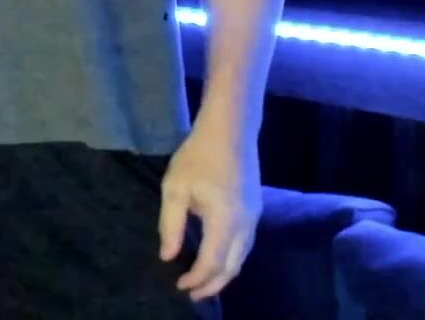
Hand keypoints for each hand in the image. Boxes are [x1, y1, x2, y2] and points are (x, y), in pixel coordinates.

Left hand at [160, 119, 261, 301]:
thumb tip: (168, 257)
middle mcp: (245, 225)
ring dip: (223, 274)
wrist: (230, 131)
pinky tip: (216, 259)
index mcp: (224, 221)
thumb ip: (171, 225)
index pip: (211, 262)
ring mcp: (255, 218)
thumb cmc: (197, 156)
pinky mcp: (256, 211)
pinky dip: (231, 259)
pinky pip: (245, 245)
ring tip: (202, 282)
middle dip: (212, 284)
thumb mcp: (175, 189)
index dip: (196, 279)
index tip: (179, 286)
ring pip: (242, 258)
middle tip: (191, 293)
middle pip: (232, 267)